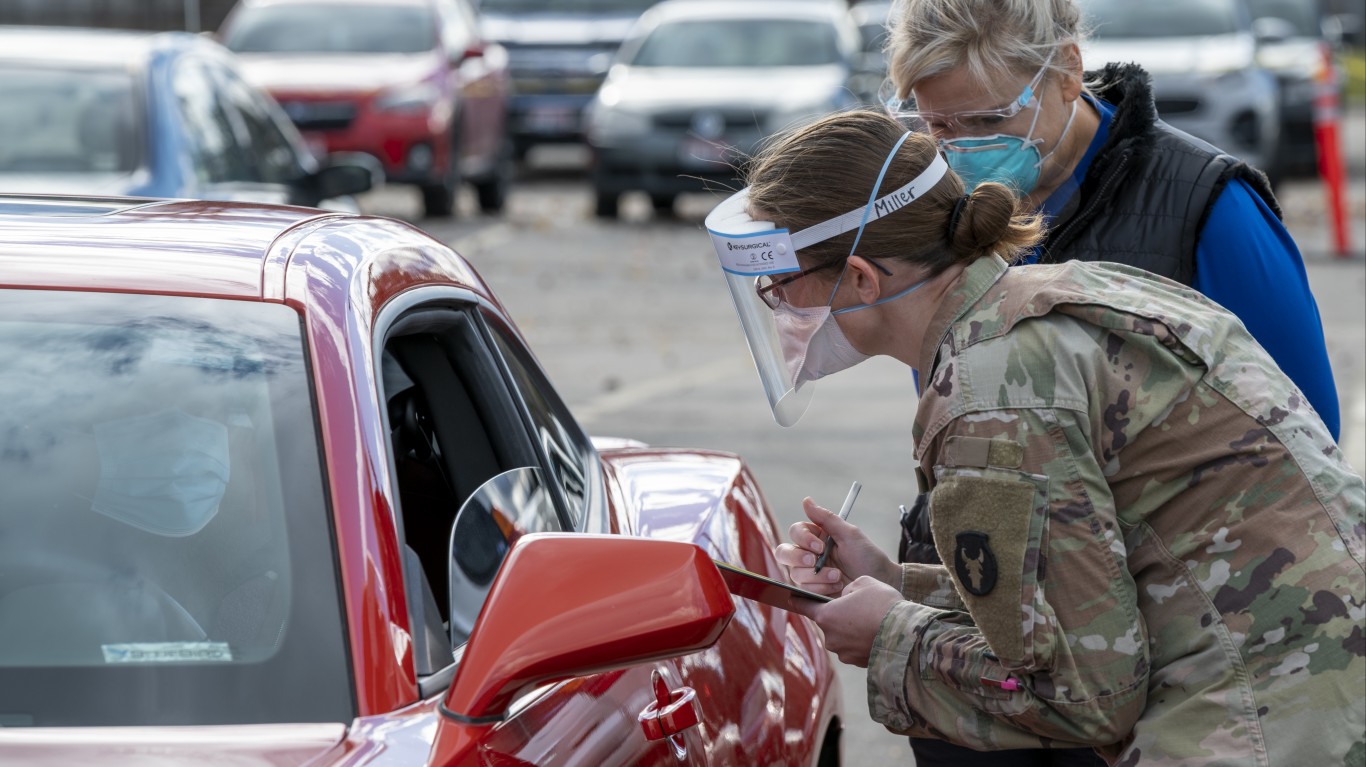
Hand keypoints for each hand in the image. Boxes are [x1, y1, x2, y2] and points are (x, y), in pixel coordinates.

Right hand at [774, 497, 898, 596]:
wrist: (880, 583)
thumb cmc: (868, 557)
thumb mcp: (850, 535)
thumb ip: (827, 519)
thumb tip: (806, 500)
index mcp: (816, 537)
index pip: (795, 532)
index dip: (803, 539)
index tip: (820, 546)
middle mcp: (809, 555)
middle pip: (784, 553)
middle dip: (798, 558)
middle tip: (815, 563)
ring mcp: (809, 575)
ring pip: (795, 573)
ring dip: (817, 576)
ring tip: (838, 577)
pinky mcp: (812, 592)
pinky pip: (803, 590)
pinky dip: (820, 588)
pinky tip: (836, 588)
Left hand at [789, 576, 901, 666]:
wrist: (907, 634)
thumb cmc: (883, 605)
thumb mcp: (864, 583)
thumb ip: (848, 589)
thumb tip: (847, 599)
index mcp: (826, 616)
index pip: (805, 607)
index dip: (798, 601)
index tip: (791, 598)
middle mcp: (831, 637)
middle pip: (829, 622)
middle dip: (840, 615)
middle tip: (860, 608)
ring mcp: (844, 653)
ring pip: (843, 636)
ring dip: (852, 629)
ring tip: (872, 621)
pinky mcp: (858, 663)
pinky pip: (855, 648)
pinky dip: (862, 641)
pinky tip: (877, 633)